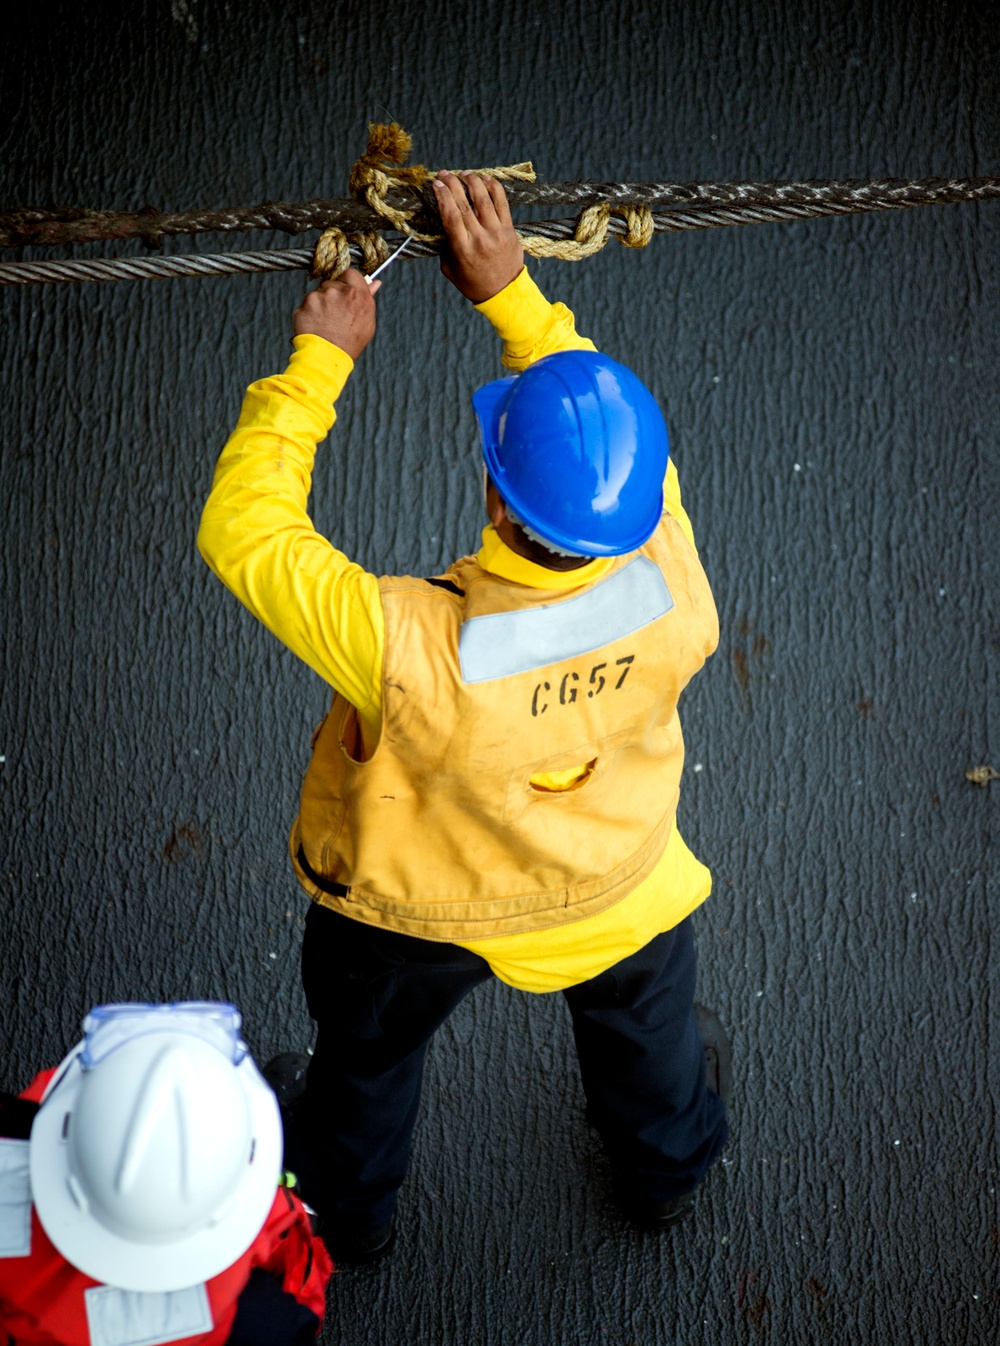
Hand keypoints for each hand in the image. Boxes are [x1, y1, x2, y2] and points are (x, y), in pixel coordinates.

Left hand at [293, 269, 380, 360]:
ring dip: (320, 303)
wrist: (327, 359)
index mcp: (358, 295)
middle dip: (332, 294)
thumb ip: (369, 298)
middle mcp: (339, 292)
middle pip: (333, 283)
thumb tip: (375, 283)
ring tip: (325, 323)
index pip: (351, 273)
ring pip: (319, 293)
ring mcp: (320, 297)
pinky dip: (309, 313)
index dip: (346, 282)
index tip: (345, 291)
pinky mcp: (305, 304)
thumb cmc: (350, 343)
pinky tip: (316, 325)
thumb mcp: (367, 322)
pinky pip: (306, 304)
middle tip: (335, 314)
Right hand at [433, 170, 523, 302]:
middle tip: (444, 173)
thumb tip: (441, 220)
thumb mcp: (450, 269)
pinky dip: (493, 187)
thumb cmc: (473, 283)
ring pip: (484, 198)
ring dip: (473, 181)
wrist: (504, 294)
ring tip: (464, 174)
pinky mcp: (509, 229)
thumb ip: (445, 246)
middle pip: (464, 203)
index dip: (443, 195)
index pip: (451, 215)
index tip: (436, 184)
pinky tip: (485, 179)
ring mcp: (497, 233)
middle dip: (452, 183)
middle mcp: (480, 239)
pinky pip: (502, 202)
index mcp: (463, 250)